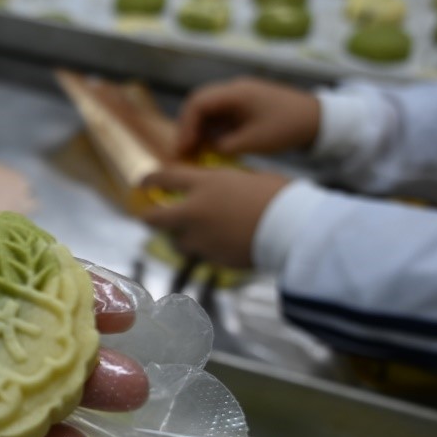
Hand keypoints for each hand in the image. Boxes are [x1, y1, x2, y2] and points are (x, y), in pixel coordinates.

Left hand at [140, 165, 289, 267]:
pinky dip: (205, 249)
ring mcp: (201, 239)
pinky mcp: (212, 259)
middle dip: (148, 217)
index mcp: (205, 185)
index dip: (150, 180)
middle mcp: (194, 212)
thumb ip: (222, 184)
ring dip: (181, 236)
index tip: (143, 182)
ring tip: (194, 233)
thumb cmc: (278, 195)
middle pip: (155, 218)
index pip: (164, 178)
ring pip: (177, 241)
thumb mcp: (246, 178)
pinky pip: (201, 254)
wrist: (292, 229)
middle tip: (149, 216)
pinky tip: (220, 244)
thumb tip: (213, 188)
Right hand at [175, 77, 320, 158]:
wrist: (317, 119)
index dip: (186, 127)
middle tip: (183, 151)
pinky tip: (211, 145)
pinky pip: (221, 113)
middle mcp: (234, 89)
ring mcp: (240, 95)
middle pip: (199, 102)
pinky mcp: (245, 104)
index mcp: (236, 92)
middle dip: (188, 126)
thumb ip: (224, 146)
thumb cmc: (287, 128)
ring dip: (199, 128)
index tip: (183, 148)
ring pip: (208, 108)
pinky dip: (212, 128)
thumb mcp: (254, 142)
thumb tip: (207, 148)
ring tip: (195, 151)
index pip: (198, 103)